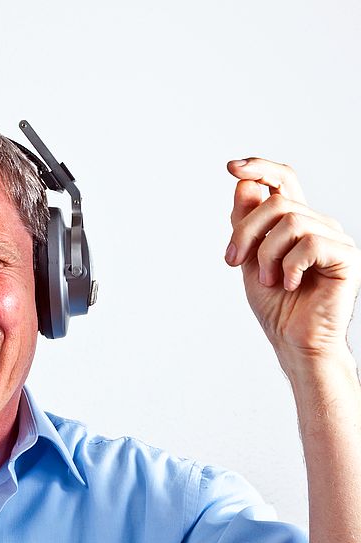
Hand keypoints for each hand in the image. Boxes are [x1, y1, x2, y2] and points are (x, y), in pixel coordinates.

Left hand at [225, 157, 360, 364]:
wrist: (294, 340)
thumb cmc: (276, 304)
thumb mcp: (249, 259)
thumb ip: (246, 223)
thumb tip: (243, 183)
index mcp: (295, 222)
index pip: (283, 181)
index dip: (259, 168)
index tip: (231, 167)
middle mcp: (317, 224)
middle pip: (276, 202)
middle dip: (245, 231)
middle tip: (232, 260)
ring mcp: (334, 239)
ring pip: (291, 222)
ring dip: (267, 254)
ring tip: (269, 279)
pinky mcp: (346, 257)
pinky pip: (310, 244)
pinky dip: (290, 266)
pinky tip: (291, 284)